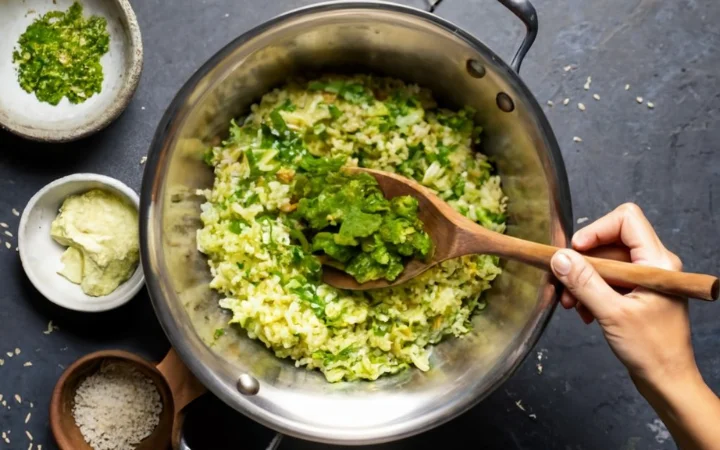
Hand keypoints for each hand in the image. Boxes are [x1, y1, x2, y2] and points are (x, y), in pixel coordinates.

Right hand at [550, 203, 696, 387]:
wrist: (667, 382)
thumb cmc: (652, 351)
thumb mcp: (612, 314)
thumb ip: (584, 283)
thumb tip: (560, 258)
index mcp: (657, 262)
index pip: (626, 220)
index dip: (596, 229)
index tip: (575, 251)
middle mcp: (653, 265)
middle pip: (609, 242)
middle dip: (582, 262)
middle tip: (564, 283)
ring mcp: (644, 280)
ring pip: (604, 263)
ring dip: (582, 280)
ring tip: (571, 304)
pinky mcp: (635, 294)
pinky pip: (606, 281)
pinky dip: (589, 292)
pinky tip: (583, 312)